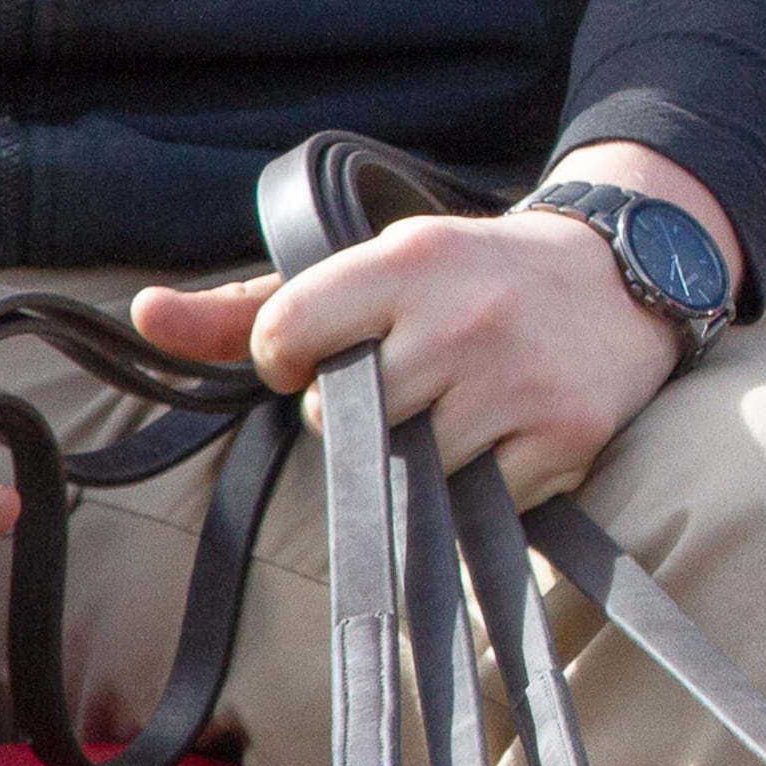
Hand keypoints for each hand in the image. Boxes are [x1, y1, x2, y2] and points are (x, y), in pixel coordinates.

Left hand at [128, 150, 730, 504]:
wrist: (622, 274)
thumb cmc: (472, 276)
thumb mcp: (372, 267)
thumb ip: (253, 303)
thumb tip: (143, 315)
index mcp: (404, 262)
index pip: (285, 339)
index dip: (288, 364)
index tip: (321, 362)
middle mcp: (459, 318)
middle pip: (344, 422)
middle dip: (363, 418)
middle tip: (413, 381)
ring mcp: (512, 383)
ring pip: (408, 470)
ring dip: (422, 456)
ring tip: (461, 404)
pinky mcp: (561, 437)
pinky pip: (478, 502)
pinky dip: (484, 483)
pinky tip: (507, 433)